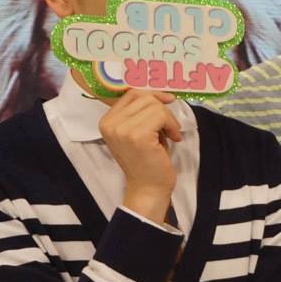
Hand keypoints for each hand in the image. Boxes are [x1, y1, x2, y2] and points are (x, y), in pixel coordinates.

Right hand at [99, 90, 182, 221]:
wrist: (148, 188)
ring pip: (154, 105)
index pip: (131, 93)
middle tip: (170, 128)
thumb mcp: (138, 131)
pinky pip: (161, 115)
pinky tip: (174, 138)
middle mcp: (110, 123)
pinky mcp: (137, 135)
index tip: (168, 102)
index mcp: (106, 120)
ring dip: (169, 119)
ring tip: (170, 135)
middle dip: (163, 110)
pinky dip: (172, 125)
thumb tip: (161, 93)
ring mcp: (122, 129)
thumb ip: (140, 113)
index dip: (153, 95)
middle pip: (144, 97)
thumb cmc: (147, 161)